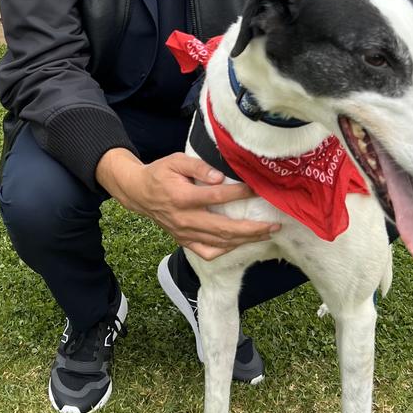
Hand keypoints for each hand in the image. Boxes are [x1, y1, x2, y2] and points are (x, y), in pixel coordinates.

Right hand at [96, 149, 280, 260]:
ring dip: (244, 240)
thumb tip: (220, 177)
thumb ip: (198, 166)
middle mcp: (184, 219)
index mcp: (182, 197)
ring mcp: (184, 233)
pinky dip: (225, 250)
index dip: (238, 193)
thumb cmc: (160, 173)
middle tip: (273, 225)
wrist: (139, 193)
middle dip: (251, 229)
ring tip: (266, 234)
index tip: (256, 189)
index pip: (216, 197)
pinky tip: (240, 244)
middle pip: (223, 228)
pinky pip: (207, 252)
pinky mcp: (183, 240)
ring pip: (219, 242)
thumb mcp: (176, 161)